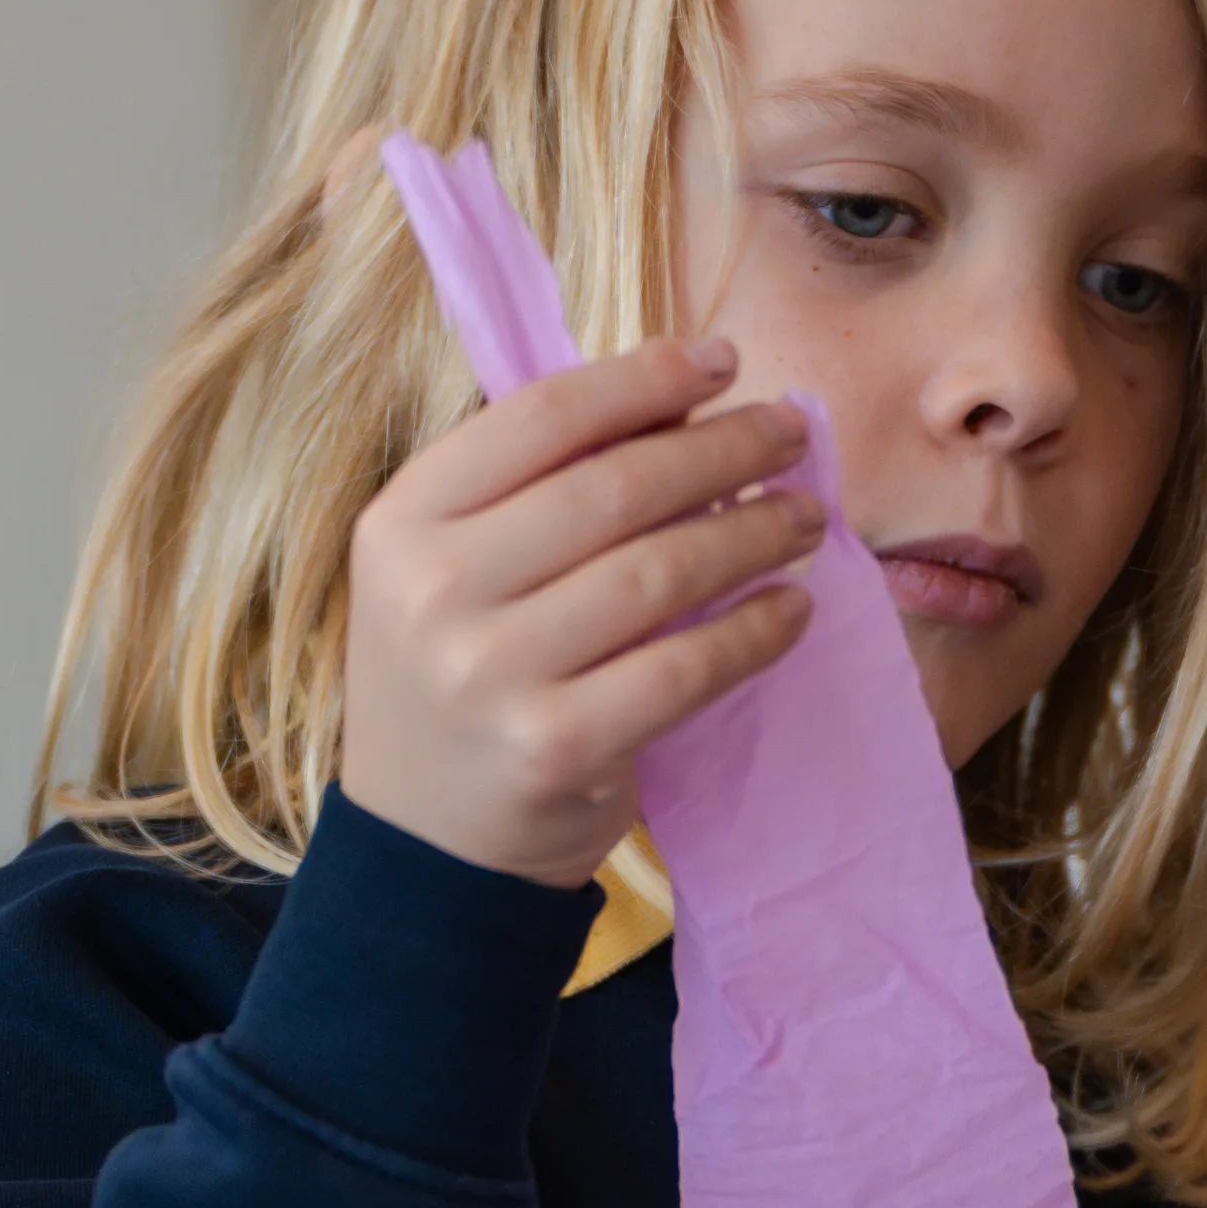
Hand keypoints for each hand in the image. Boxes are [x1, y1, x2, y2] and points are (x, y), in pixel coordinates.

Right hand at [341, 338, 819, 883]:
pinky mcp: (556, 746)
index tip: (722, 361)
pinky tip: (792, 609)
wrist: (429, 846)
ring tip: (803, 517)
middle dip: (723, 448)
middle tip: (792, 435)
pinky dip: (755, 631)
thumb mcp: (452, 572)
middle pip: (614, 486)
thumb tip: (685, 408)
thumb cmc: (464, 682)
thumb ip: (534, 493)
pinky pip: (685, 667)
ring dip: (753, 532)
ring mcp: (491, 672)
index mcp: (403, 521)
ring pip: (660, 571)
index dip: (644, 378)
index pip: (542, 417)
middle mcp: (435, 589)